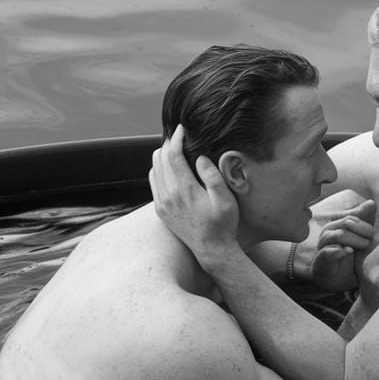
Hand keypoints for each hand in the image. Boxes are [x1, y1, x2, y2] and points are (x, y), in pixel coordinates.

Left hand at [149, 126, 239, 264]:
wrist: (212, 250)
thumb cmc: (223, 225)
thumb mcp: (225, 200)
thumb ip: (212, 176)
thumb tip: (200, 157)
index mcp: (184, 190)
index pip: (172, 155)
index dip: (176, 138)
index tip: (182, 129)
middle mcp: (169, 195)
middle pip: (159, 158)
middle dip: (168, 144)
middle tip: (180, 138)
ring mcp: (162, 203)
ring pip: (154, 169)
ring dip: (162, 156)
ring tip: (176, 151)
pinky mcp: (161, 210)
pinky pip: (153, 182)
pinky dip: (159, 170)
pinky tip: (170, 170)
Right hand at [307, 191, 376, 291]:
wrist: (336, 279)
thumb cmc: (349, 258)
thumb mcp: (360, 238)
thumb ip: (365, 221)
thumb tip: (371, 202)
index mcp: (338, 226)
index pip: (352, 217)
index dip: (364, 224)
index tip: (373, 234)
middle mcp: (329, 232)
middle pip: (345, 223)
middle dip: (361, 230)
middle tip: (370, 240)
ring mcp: (323, 245)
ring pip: (337, 235)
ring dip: (353, 239)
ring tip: (364, 246)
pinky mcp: (321, 259)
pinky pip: (327, 252)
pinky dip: (338, 251)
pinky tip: (348, 251)